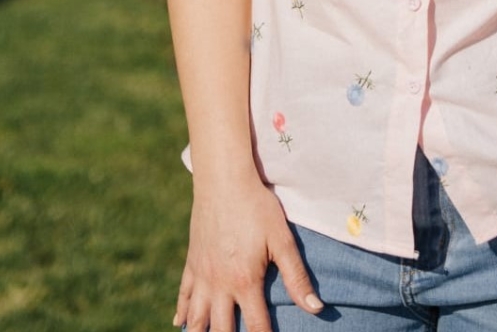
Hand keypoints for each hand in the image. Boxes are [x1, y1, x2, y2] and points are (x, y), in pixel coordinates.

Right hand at [174, 176, 322, 331]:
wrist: (224, 180)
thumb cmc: (257, 207)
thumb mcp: (282, 240)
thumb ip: (297, 277)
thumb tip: (316, 309)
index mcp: (244, 282)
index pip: (256, 327)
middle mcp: (219, 285)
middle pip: (221, 329)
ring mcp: (202, 274)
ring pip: (196, 317)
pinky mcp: (192, 261)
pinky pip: (183, 293)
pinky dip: (181, 311)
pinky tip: (179, 323)